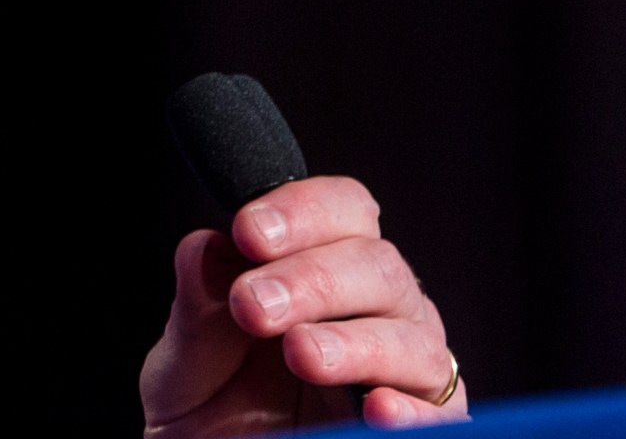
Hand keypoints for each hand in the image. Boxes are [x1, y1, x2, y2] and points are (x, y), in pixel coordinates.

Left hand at [140, 176, 466, 433]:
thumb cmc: (208, 409)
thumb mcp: (185, 360)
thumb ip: (197, 308)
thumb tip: (206, 247)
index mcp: (321, 265)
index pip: (342, 209)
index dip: (303, 210)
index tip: (248, 232)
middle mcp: (376, 308)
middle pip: (377, 265)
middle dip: (312, 278)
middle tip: (252, 305)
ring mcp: (405, 367)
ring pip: (411, 336)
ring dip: (353, 342)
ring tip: (299, 353)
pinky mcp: (423, 423)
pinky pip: (439, 413)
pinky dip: (411, 410)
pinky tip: (376, 408)